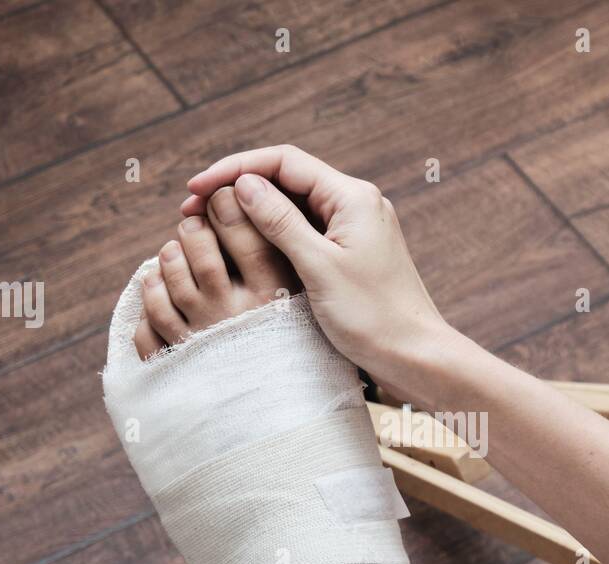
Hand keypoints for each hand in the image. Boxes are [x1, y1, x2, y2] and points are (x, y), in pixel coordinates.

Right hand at [182, 146, 456, 387]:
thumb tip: (243, 184)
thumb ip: (280, 223)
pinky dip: (270, 236)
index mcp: (352, 197)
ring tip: (208, 230)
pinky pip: (304, 232)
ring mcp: (354, 229)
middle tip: (191, 211)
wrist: (417, 357)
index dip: (234, 169)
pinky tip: (242, 250)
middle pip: (286, 179)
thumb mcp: (319, 268)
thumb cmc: (374, 317)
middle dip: (237, 189)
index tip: (195, 189)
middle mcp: (356, 204)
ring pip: (292, 207)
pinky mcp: (351, 253)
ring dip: (250, 214)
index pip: (283, 161)